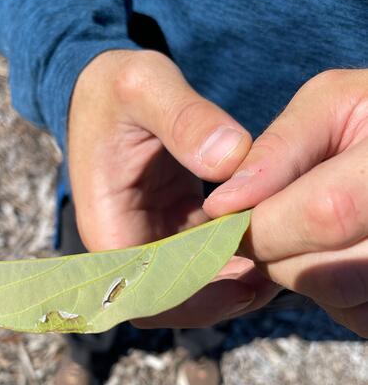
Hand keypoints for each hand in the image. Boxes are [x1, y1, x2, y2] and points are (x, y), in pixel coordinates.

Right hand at [68, 49, 278, 326]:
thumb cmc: (116, 88)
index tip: (243, 282)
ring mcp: (149, 239)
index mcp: (108, 226)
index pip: (144, 290)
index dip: (192, 298)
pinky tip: (267, 245)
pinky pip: (201, 261)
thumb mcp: (144, 86)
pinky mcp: (171, 230)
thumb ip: (184, 118)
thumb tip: (231, 158)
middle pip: (170, 298)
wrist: (106, 91)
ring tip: (278, 267)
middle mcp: (126, 244)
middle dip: (219, 297)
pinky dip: (231, 260)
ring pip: (189, 285)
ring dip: (230, 284)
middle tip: (273, 280)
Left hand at [204, 69, 367, 335]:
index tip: (228, 220)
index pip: (324, 214)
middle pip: (329, 274)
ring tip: (305, 231)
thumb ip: (276, 150)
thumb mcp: (329, 104)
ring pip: (340, 300)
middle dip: (275, 257)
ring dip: (301, 275)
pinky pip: (358, 314)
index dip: (264, 227)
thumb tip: (223, 206)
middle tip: (266, 226)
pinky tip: (331, 253)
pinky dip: (330, 293)